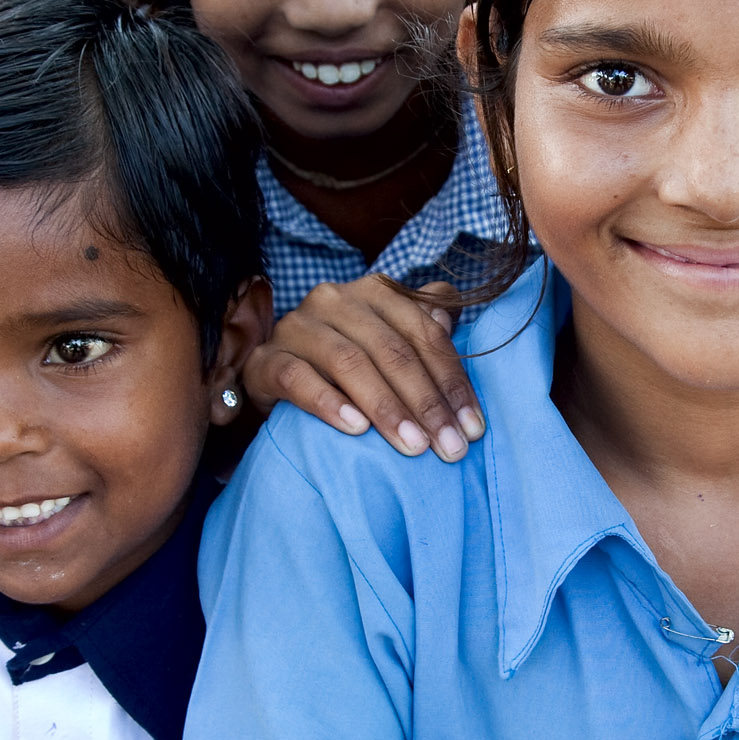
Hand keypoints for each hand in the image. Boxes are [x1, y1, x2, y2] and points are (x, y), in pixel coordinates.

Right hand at [244, 278, 481, 460]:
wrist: (275, 377)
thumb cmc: (343, 365)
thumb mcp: (386, 345)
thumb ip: (421, 329)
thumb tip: (451, 321)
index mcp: (374, 292)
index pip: (424, 333)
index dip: (453, 381)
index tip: (473, 427)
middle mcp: (335, 300)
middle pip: (392, 350)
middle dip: (427, 403)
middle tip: (451, 447)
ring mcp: (296, 326)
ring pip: (349, 362)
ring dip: (387, 407)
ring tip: (414, 446)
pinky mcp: (265, 359)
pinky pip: (297, 378)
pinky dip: (329, 403)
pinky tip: (356, 429)